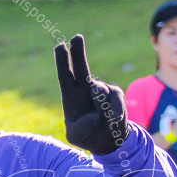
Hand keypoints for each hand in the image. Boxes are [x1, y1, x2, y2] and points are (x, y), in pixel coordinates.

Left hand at [54, 35, 129, 154]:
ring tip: (102, 122)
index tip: (60, 46)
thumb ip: (81, 129)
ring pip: (100, 94)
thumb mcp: (77, 136)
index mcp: (71, 96)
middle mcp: (85, 88)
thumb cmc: (87, 135)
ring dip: (100, 109)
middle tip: (76, 37)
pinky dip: (114, 114)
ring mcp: (102, 90)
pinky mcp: (115, 95)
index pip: (65, 76)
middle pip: (81, 68)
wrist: (107, 140)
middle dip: (78, 52)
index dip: (63, 62)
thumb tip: (95, 116)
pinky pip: (115, 104)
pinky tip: (112, 121)